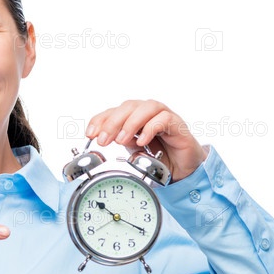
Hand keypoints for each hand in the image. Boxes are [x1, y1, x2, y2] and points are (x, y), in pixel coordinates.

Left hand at [85, 99, 206, 180]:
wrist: (183, 168)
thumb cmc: (161, 155)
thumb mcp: (135, 149)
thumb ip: (123, 140)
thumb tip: (105, 137)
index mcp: (134, 116)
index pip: (114, 111)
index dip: (100, 120)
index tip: (90, 133)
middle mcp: (148, 112)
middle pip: (128, 106)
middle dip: (112, 122)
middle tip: (104, 140)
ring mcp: (163, 116)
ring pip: (146, 107)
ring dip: (130, 123)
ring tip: (121, 140)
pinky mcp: (177, 124)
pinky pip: (164, 119)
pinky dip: (150, 129)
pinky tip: (141, 142)